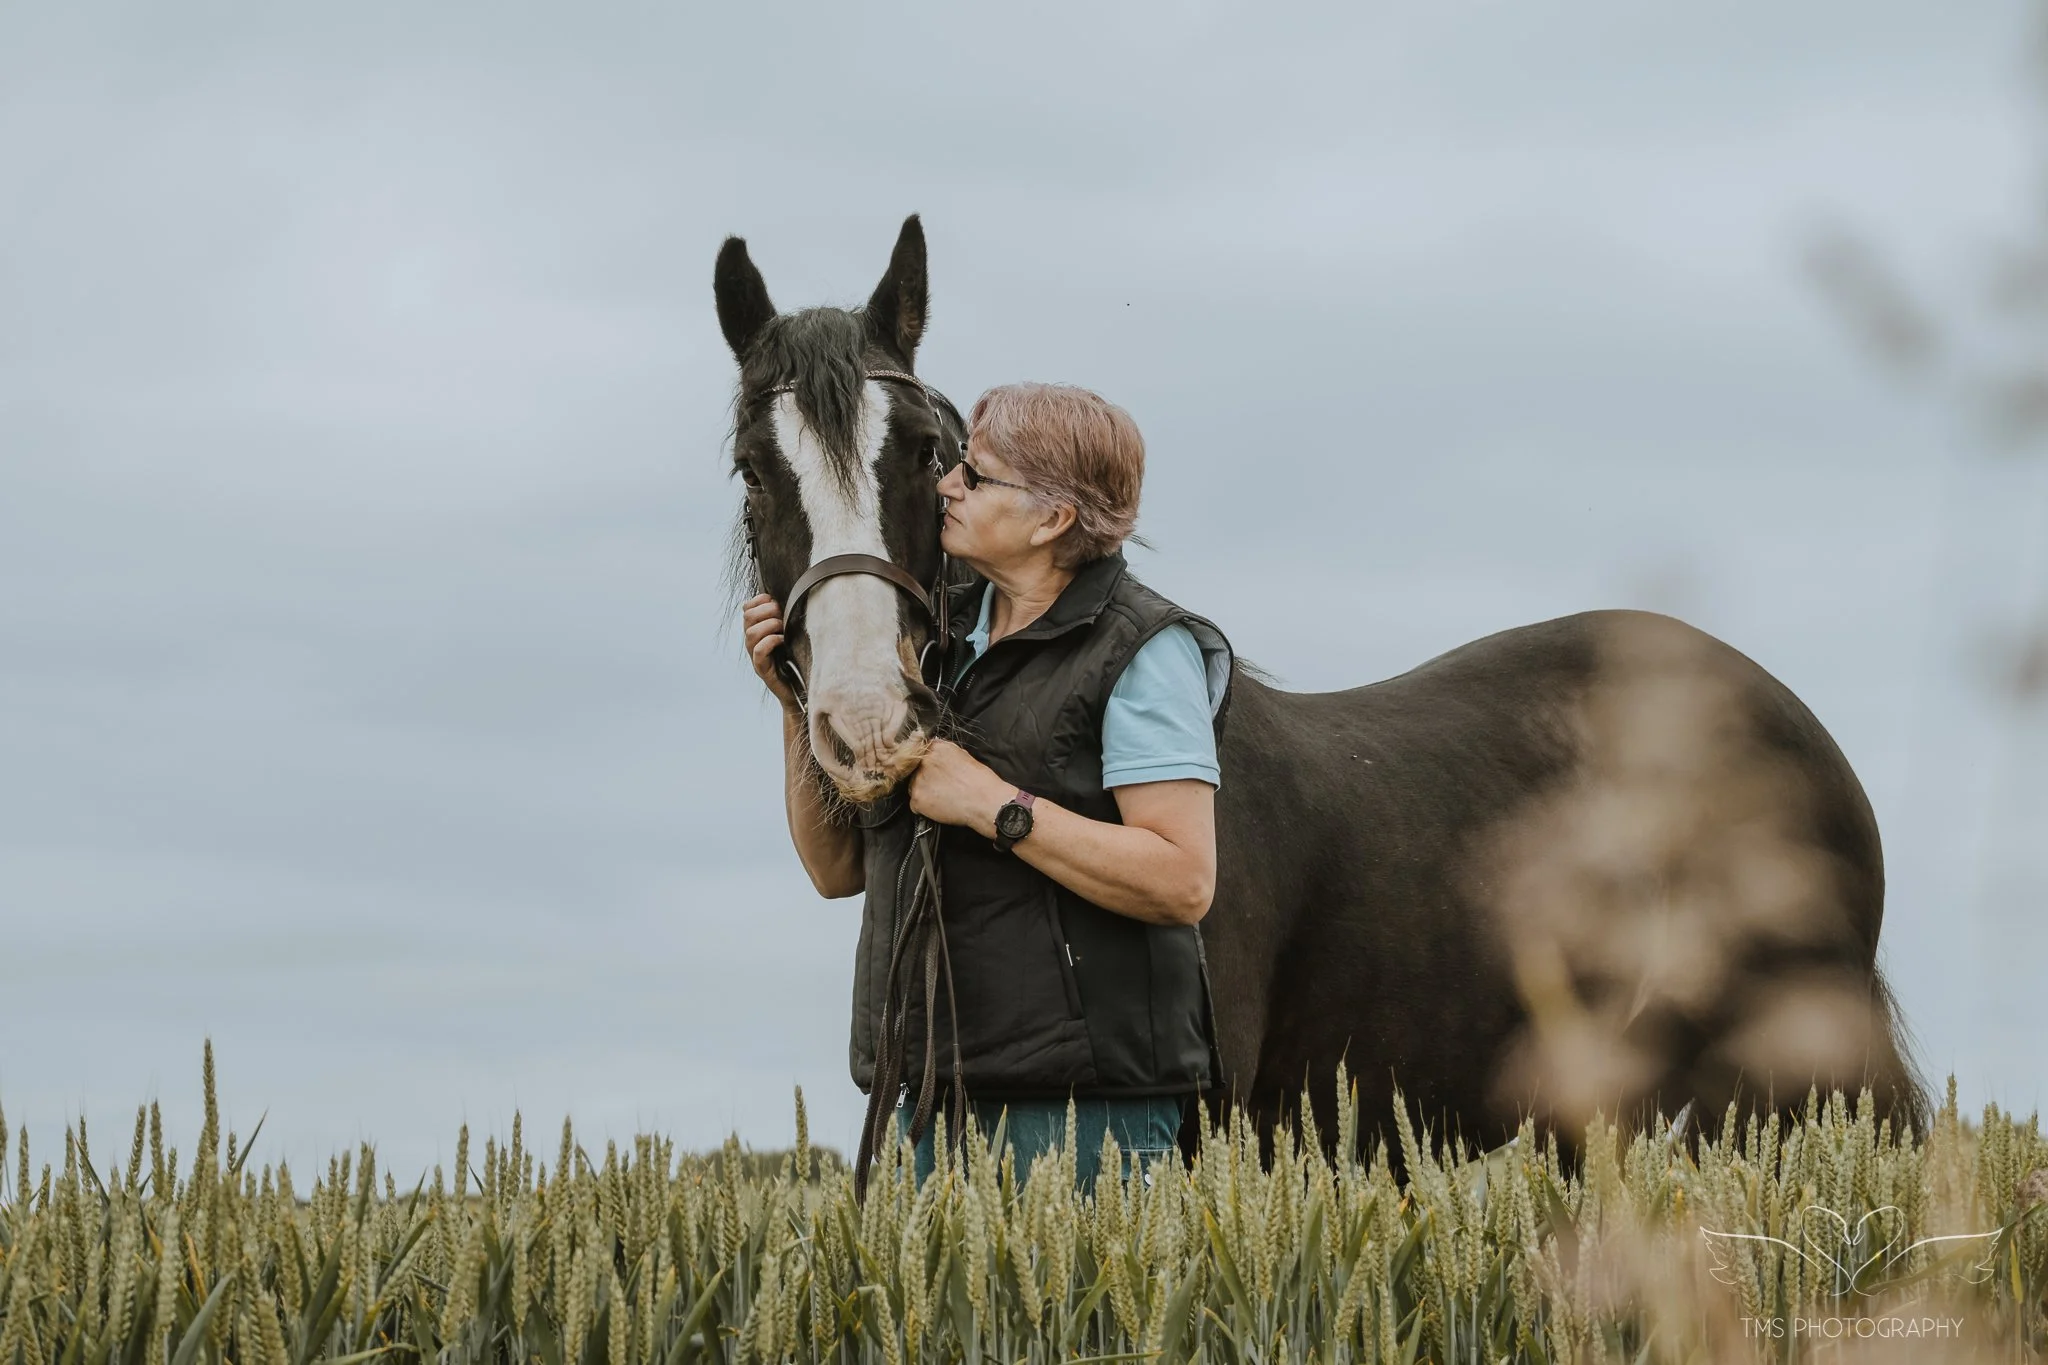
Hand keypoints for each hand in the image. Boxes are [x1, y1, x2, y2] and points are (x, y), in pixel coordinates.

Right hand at [741, 593, 798, 710]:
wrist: (798, 692)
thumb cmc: (797, 659)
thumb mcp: (792, 633)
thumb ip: (787, 617)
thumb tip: (793, 596)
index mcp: (757, 631)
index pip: (747, 608)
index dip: (759, 600)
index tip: (776, 601)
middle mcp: (752, 642)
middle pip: (747, 617)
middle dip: (767, 610)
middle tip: (782, 615)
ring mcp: (755, 656)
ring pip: (751, 633)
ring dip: (770, 625)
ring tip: (783, 628)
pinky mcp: (763, 670)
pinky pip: (759, 651)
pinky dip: (771, 641)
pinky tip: (783, 640)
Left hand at [907, 739, 1012, 835]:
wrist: (985, 801)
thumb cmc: (980, 781)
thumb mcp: (964, 755)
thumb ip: (945, 753)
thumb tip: (937, 757)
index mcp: (936, 748)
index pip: (922, 754)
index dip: (929, 765)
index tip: (935, 773)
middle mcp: (924, 761)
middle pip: (915, 770)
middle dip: (925, 779)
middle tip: (941, 787)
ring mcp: (918, 780)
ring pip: (914, 787)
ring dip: (924, 793)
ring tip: (942, 798)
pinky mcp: (917, 799)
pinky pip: (915, 805)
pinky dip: (924, 808)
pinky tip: (940, 807)